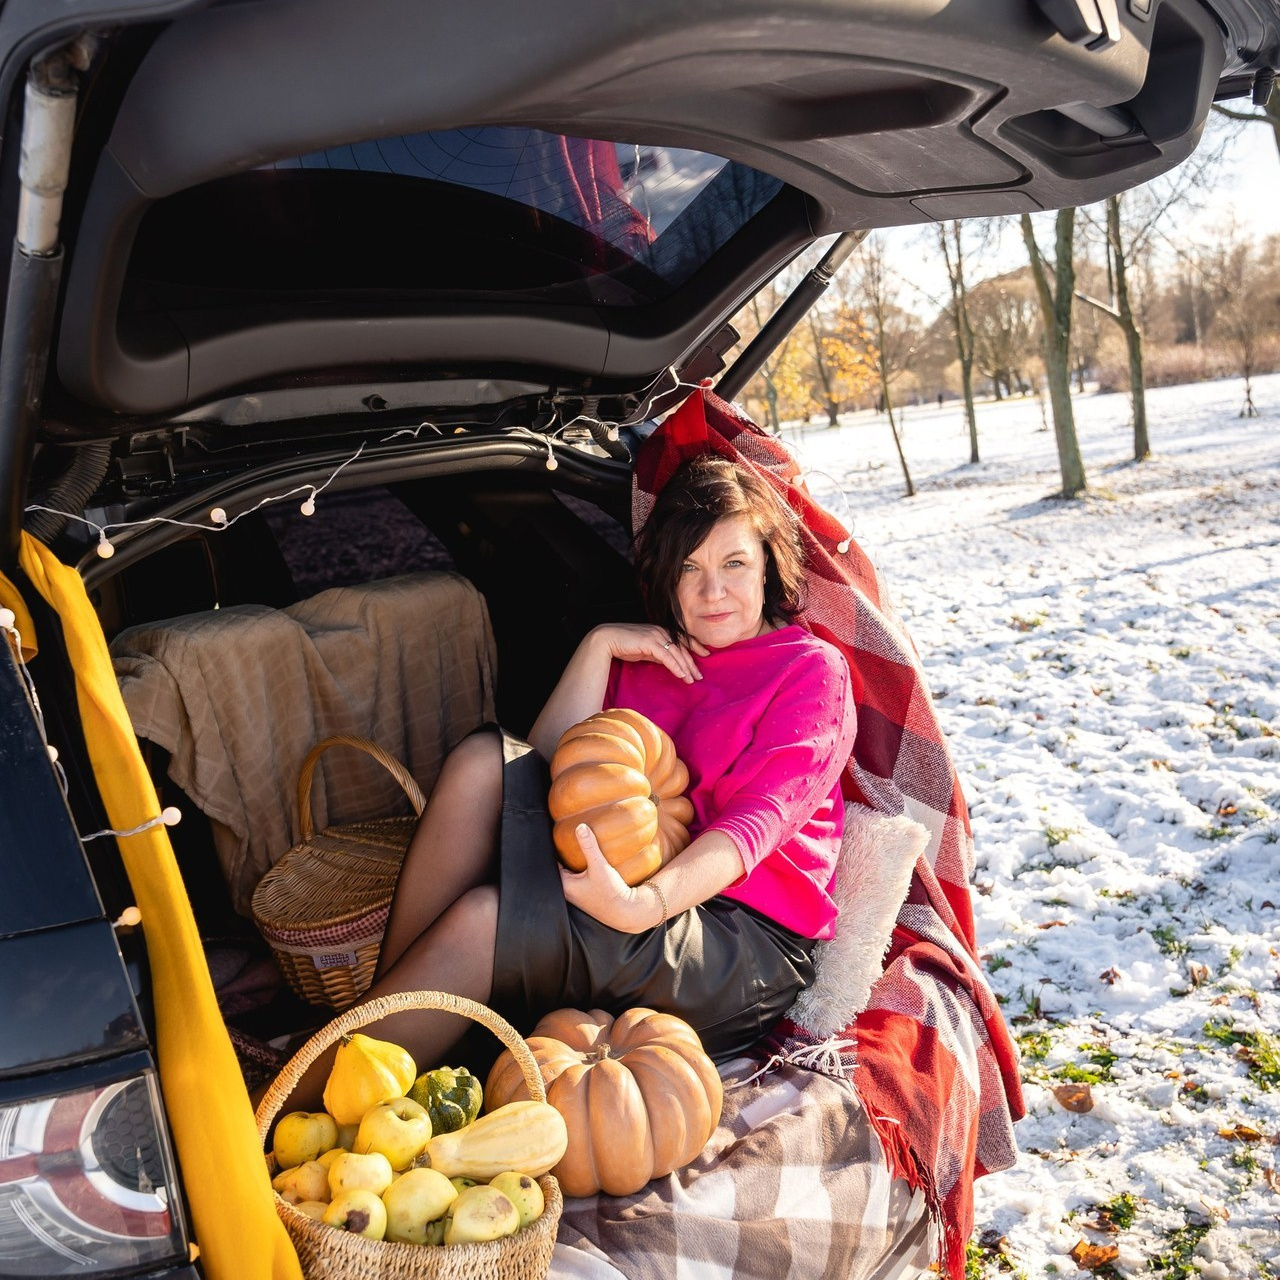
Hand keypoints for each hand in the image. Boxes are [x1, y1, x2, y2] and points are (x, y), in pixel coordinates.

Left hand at [559, 823, 657, 932]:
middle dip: (561, 852)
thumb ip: (589, 846)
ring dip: (571, 859)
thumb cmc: (611, 893)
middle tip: (563, 833)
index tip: (554, 833)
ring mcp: (577, 893)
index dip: (552, 848)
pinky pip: (578, 875)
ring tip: (574, 841)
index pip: (551, 862)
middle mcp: (568, 890)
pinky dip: (580, 866)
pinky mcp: (586, 893)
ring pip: (569, 871)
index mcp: (564, 885)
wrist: (626, 912)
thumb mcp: (600, 867)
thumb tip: (580, 826)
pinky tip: (589, 856)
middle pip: (559, 866)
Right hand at [590, 623, 705, 683]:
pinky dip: (675, 666)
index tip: (706, 654)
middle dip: (692, 662)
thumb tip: (668, 662)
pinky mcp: (649, 642)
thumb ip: (657, 653)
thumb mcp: (645, 650)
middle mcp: (660, 631)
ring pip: (676, 653)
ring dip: (685, 667)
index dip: (695, 646)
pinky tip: (681, 675)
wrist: (606, 639)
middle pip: (682, 647)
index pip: (682, 638)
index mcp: (660, 631)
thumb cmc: (624, 645)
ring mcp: (655, 635)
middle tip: (699, 676)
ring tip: (692, 679)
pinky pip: (666, 656)